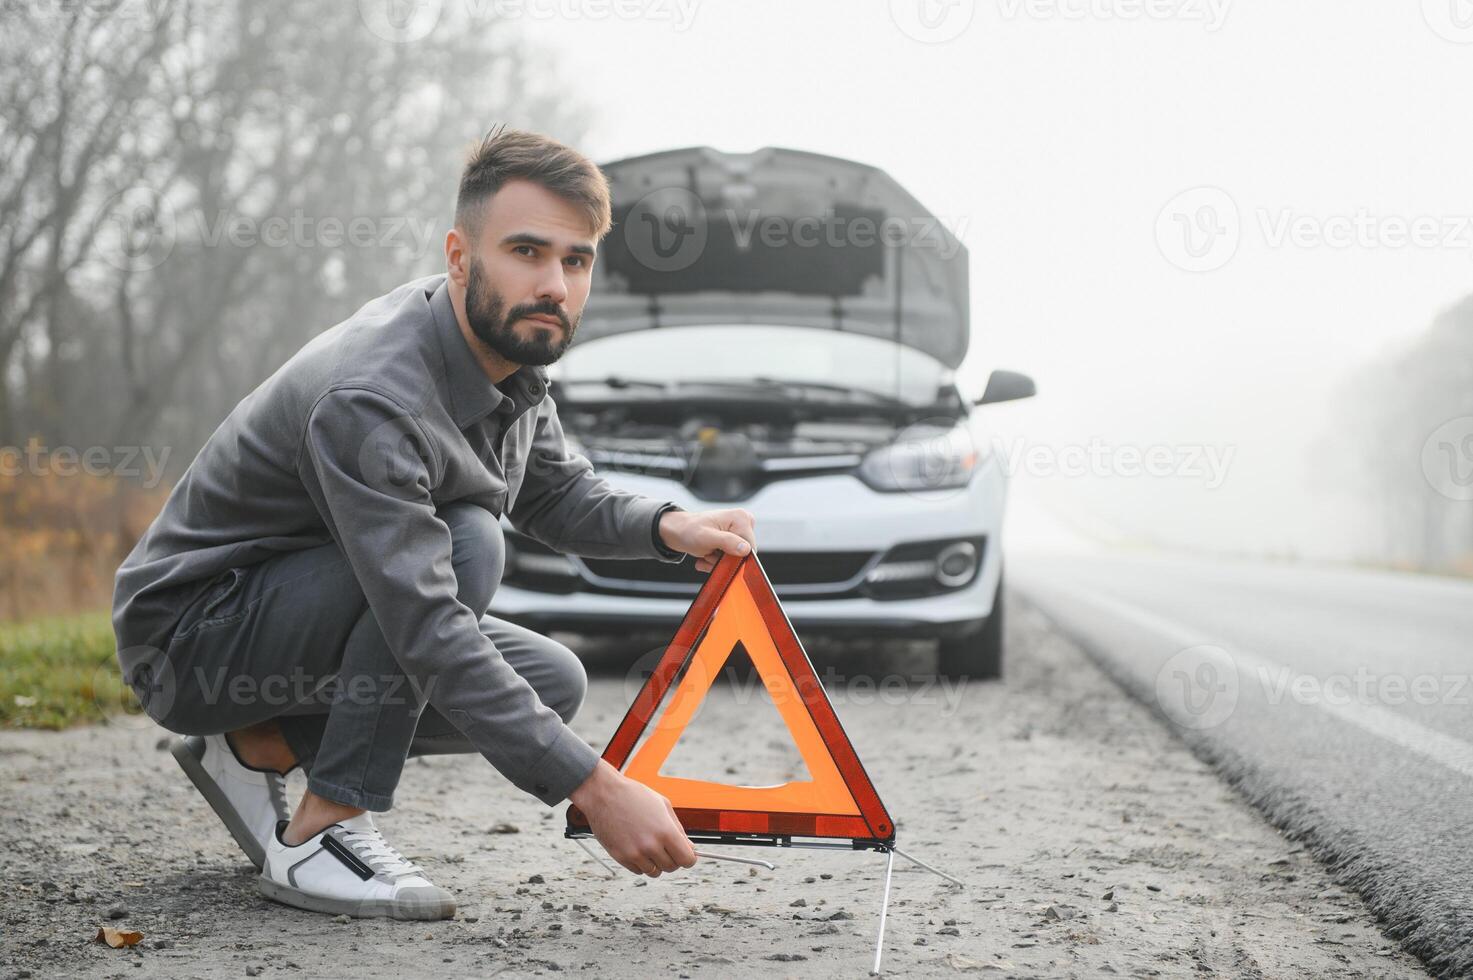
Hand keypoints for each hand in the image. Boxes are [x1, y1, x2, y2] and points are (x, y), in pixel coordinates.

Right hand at [569, 760, 697, 876]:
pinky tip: (637, 847)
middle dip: (672, 859)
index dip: (689, 858)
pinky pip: (638, 871)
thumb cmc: (633, 795)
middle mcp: (651, 846)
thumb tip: (690, 848)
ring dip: (656, 863)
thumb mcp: (663, 805)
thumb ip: (678, 829)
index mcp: (665, 831)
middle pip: (672, 867)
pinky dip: (641, 863)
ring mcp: (635, 853)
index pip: (687, 860)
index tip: (685, 853)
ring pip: (655, 872)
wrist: (604, 793)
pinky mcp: (620, 858)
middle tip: (665, 846)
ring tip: (649, 846)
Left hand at [658, 507, 757, 572]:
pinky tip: (706, 556)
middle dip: (724, 560)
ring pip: (735, 560)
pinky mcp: (733, 541)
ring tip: (706, 553)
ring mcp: (738, 532)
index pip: (749, 548)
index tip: (716, 553)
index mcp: (741, 518)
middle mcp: (743, 523)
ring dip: (718, 562)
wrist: (678, 532)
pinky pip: (730, 560)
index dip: (733, 556)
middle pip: (743, 555)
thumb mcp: (707, 537)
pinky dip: (716, 562)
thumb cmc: (689, 530)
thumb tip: (745, 549)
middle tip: (708, 554)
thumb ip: (727, 542)